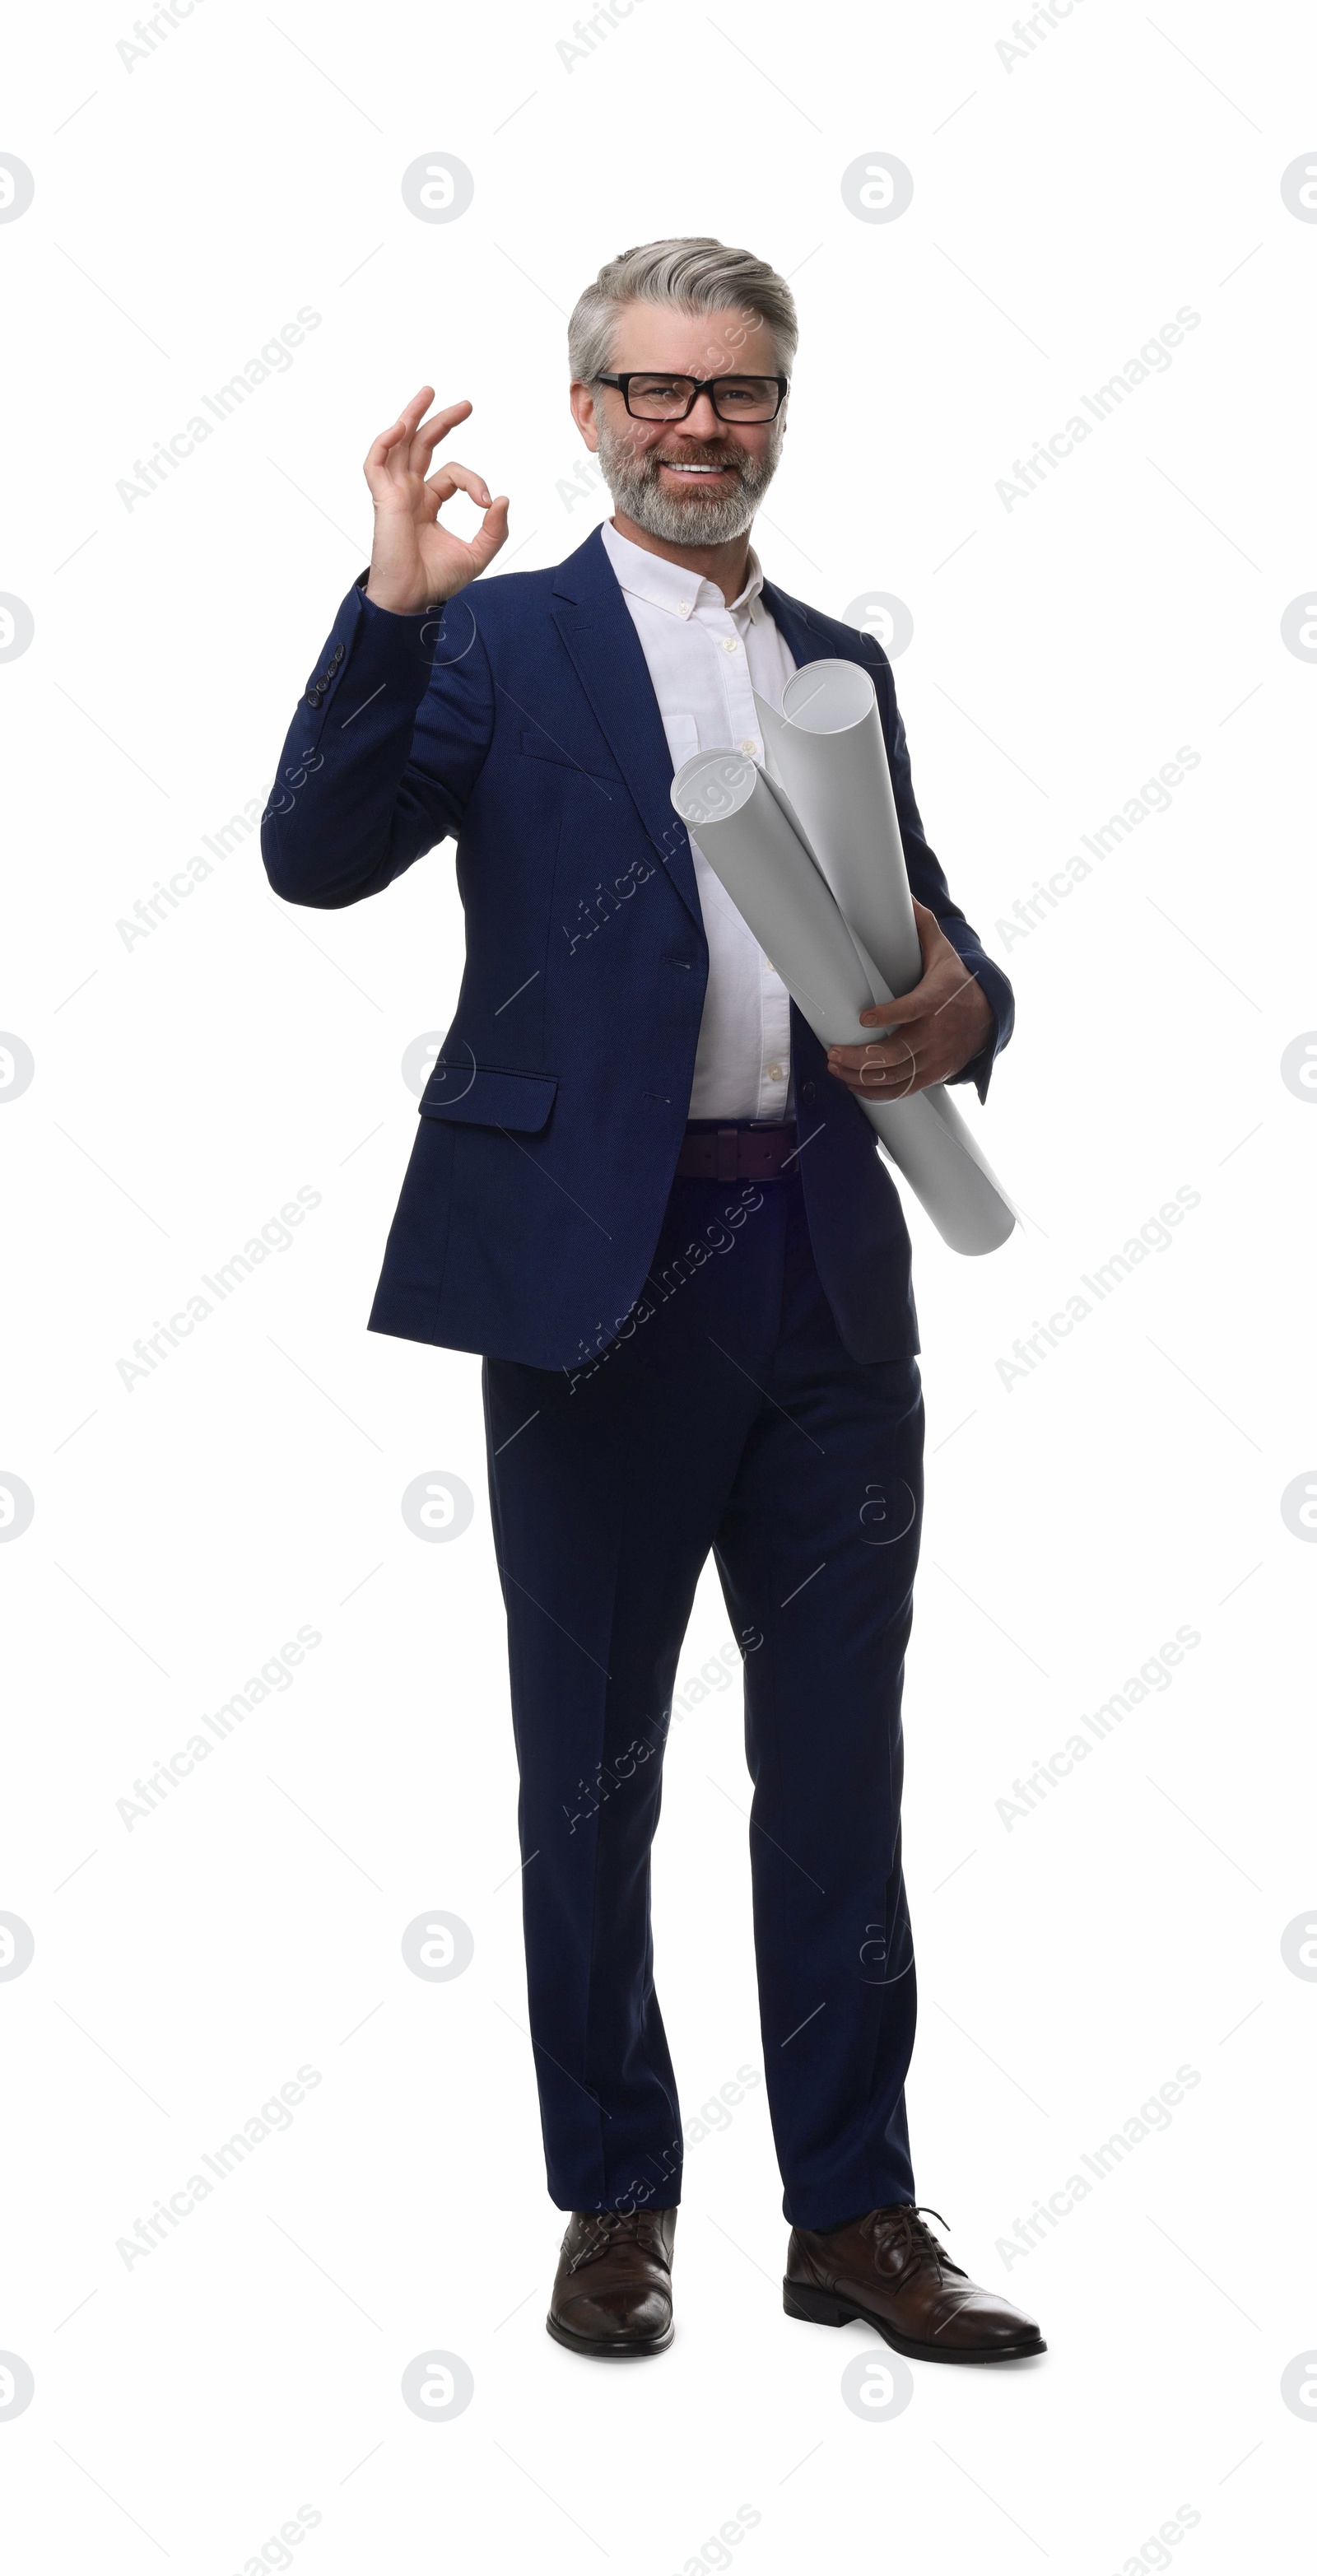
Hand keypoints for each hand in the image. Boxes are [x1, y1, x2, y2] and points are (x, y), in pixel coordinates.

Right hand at [362, 387, 508, 612]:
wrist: (413, 598)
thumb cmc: (437, 581)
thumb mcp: (478, 553)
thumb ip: (495, 529)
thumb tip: (503, 499)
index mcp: (428, 503)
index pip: (453, 475)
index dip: (475, 482)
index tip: (487, 503)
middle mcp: (409, 494)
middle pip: (422, 445)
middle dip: (442, 421)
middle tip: (467, 405)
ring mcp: (394, 493)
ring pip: (399, 444)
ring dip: (412, 416)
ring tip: (429, 392)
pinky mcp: (383, 499)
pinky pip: (376, 462)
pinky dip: (385, 442)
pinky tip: (401, 426)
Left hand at [826, 899, 993, 1100]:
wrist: (989, 1017)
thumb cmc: (956, 982)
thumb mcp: (944, 952)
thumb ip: (922, 927)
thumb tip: (905, 895)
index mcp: (937, 999)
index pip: (914, 1009)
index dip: (890, 1015)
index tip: (864, 1017)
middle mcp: (936, 1033)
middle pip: (896, 1054)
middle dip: (861, 1058)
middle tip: (833, 1052)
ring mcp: (934, 1058)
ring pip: (895, 1077)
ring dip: (860, 1077)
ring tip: (835, 1067)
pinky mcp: (932, 1074)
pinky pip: (902, 1090)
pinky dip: (875, 1092)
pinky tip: (852, 1084)